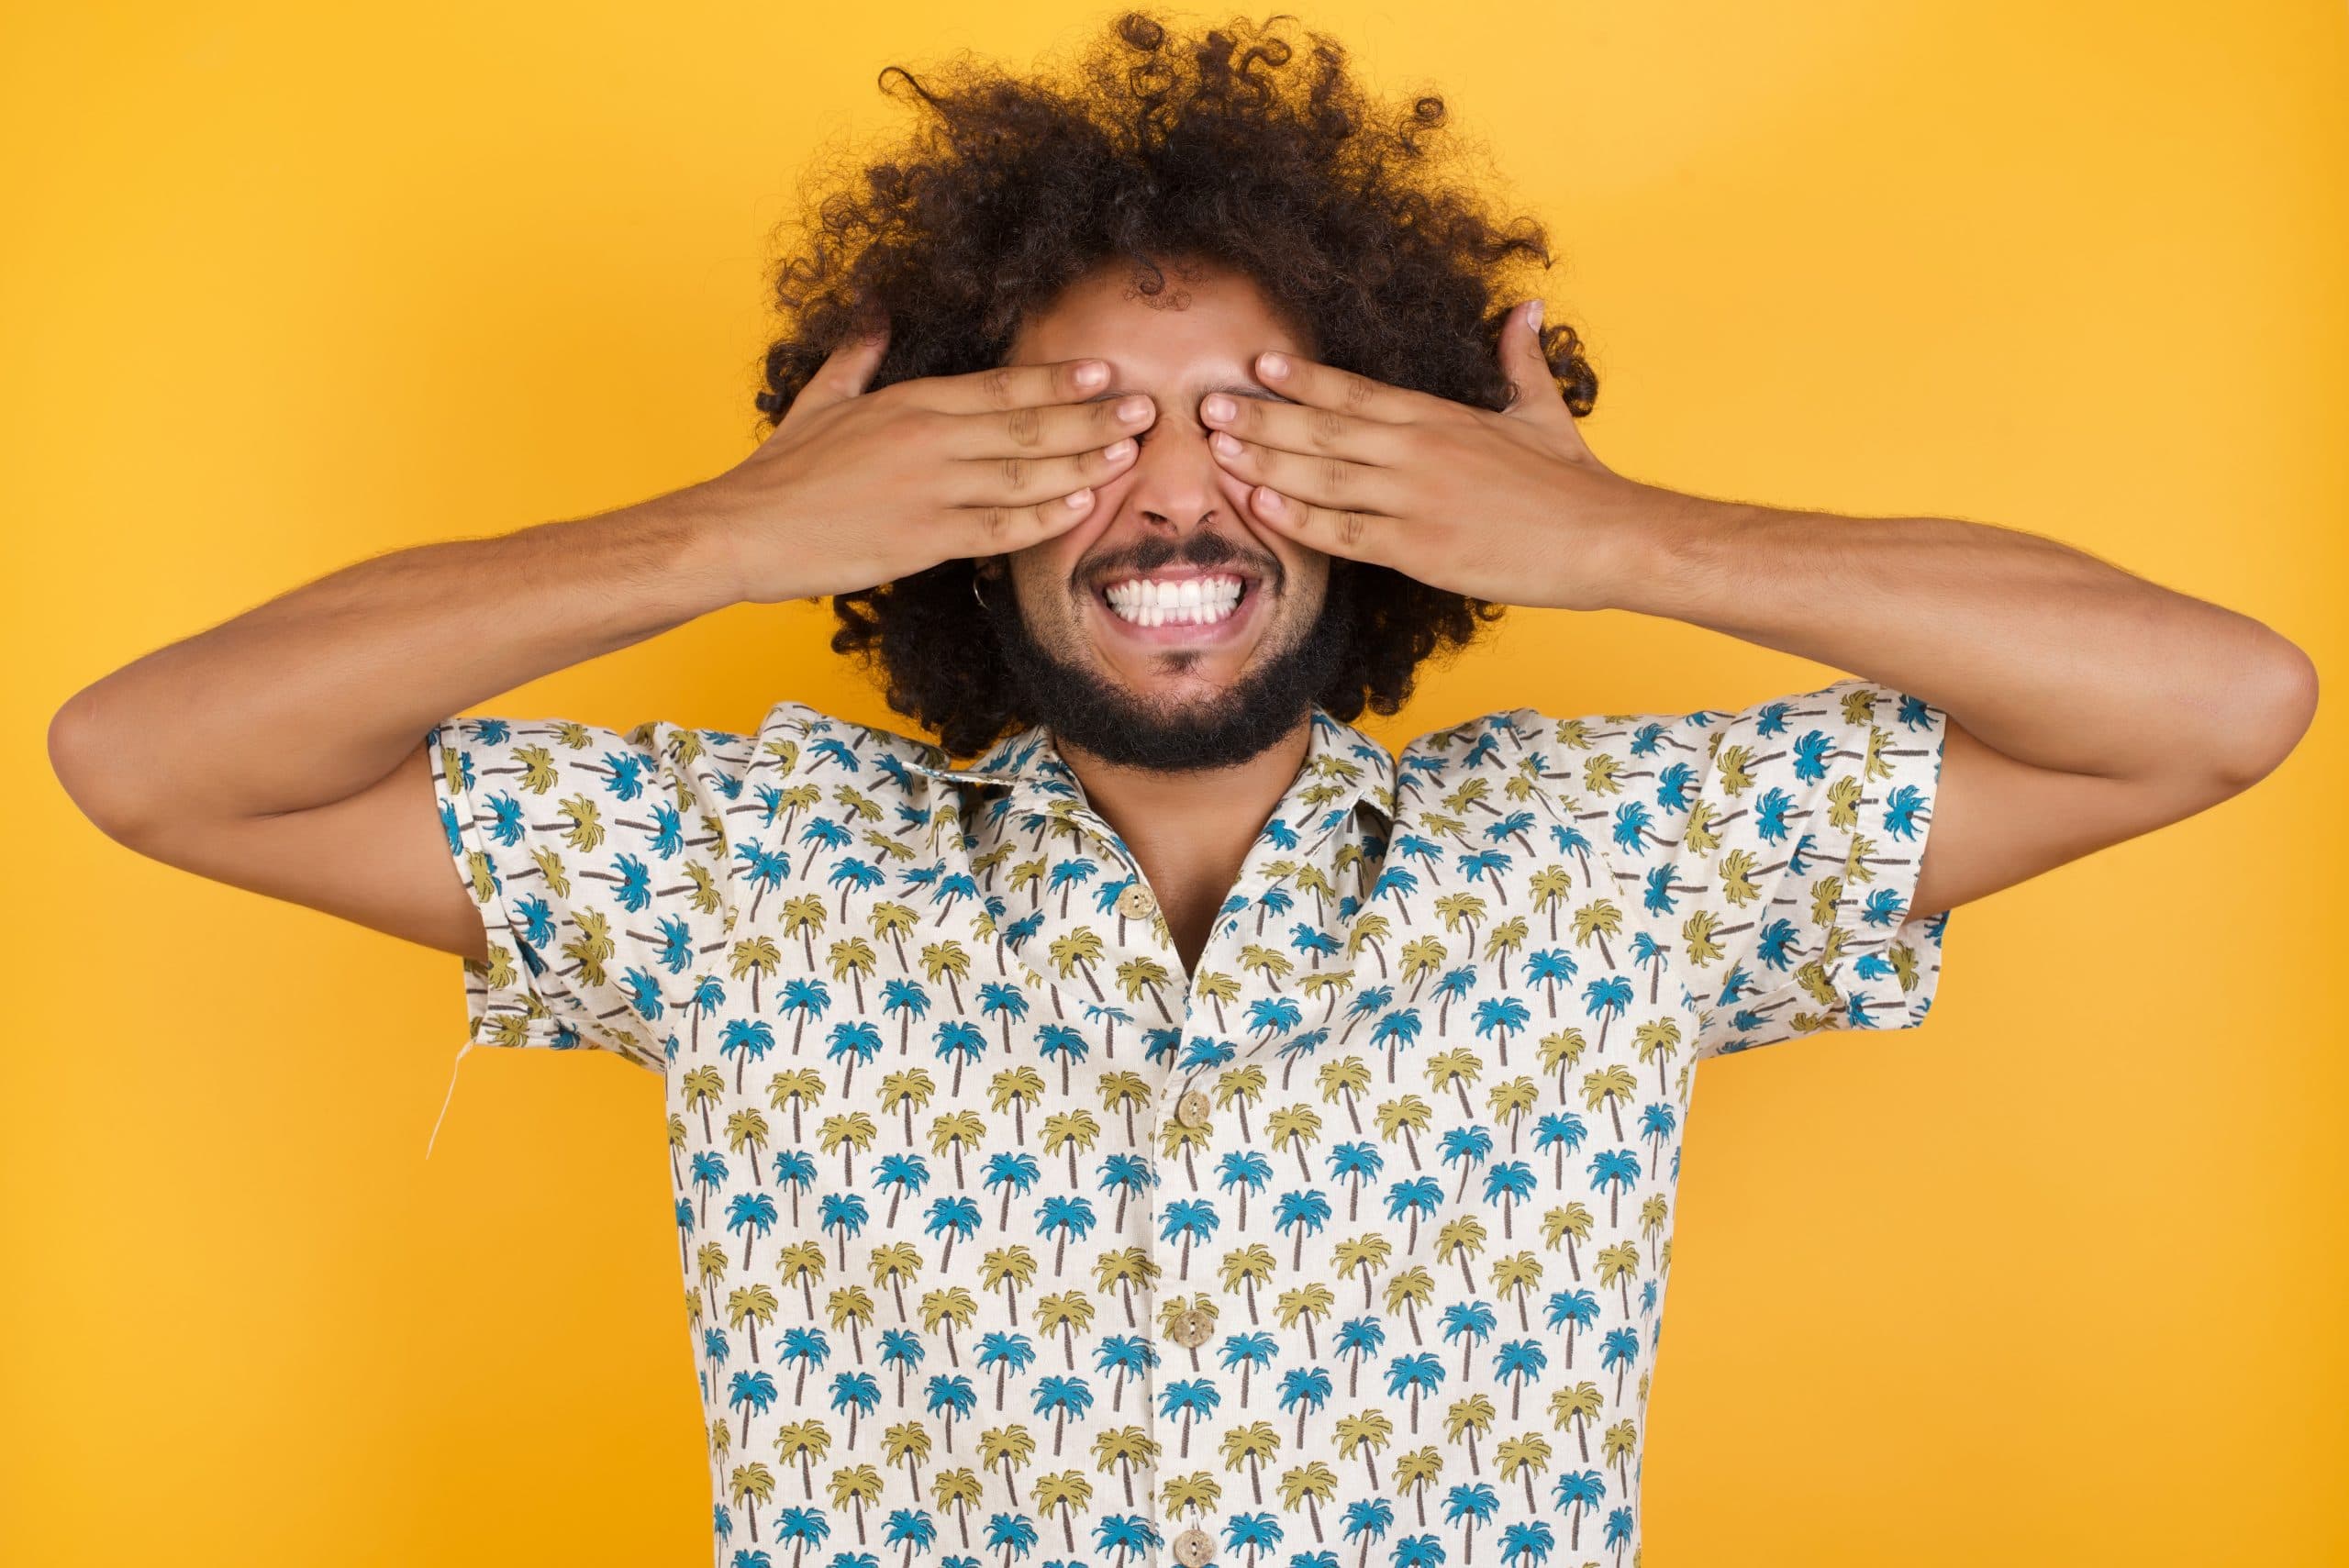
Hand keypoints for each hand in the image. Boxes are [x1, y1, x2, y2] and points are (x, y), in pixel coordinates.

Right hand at [696, 320, 1156, 602]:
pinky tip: (1081, 507)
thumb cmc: (781, 471)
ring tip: (1130, 454)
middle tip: (1145, 410)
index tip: (1104, 371)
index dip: (1058, 379)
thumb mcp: (820, 399)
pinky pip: (999, 529)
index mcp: (911, 401)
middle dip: (1093, 417)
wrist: (743, 529)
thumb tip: (874, 312)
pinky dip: (1044, 519)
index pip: (1003, 386)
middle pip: (1029, 425)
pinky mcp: (924, 539)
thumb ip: (858, 355)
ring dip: (1084, 464)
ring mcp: (931, 489)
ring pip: (1026, 476)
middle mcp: (930, 439)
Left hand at [1199, 299, 1647, 611]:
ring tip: (1216, 450)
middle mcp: (1419, 449)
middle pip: (1324, 428)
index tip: (1257, 365)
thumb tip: (1525, 307)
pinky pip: (1345, 531)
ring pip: (1323, 476)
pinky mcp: (1419, 548)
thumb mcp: (1543, 411)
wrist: (1608, 537)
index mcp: (1440, 416)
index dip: (1303, 379)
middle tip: (1207, 405)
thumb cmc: (1574, 482)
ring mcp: (1415, 499)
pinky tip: (1260, 504)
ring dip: (1265, 461)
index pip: (1356, 391)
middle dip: (1262, 417)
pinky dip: (1298, 517)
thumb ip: (1520, 360)